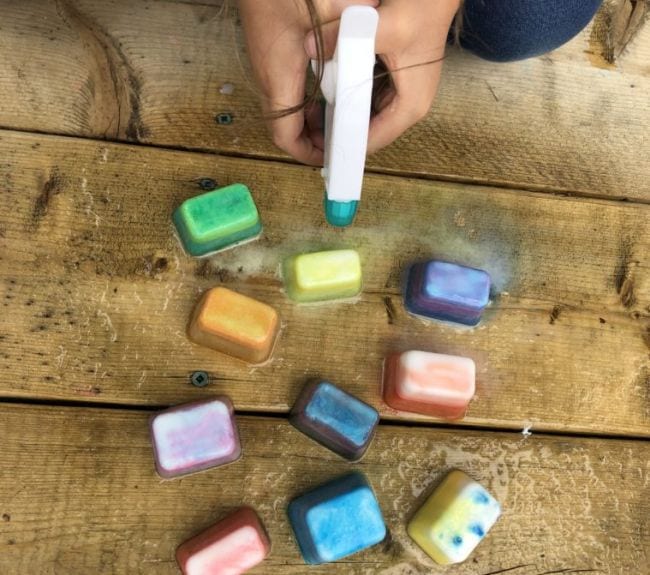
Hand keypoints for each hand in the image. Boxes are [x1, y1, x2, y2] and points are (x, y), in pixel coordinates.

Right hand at [238, 0, 378, 164]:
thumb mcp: (326, 1)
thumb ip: (352, 14)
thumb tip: (377, 15)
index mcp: (280, 76)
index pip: (286, 137)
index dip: (308, 155)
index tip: (332, 158)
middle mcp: (268, 78)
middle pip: (284, 129)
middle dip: (312, 141)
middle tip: (340, 140)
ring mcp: (265, 67)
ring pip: (284, 112)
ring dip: (308, 122)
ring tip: (337, 121)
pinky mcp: (268, 55)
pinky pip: (284, 92)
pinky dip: (303, 102)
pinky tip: (326, 91)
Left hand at [305, 0, 459, 154]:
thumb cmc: (422, 9)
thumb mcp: (383, 26)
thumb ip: (345, 38)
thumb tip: (308, 46)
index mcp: (410, 106)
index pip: (372, 141)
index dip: (345, 146)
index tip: (318, 147)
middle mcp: (408, 106)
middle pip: (368, 133)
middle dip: (340, 132)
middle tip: (310, 131)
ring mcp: (402, 94)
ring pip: (366, 116)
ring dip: (343, 117)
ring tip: (314, 118)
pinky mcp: (394, 81)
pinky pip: (367, 98)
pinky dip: (349, 98)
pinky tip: (329, 94)